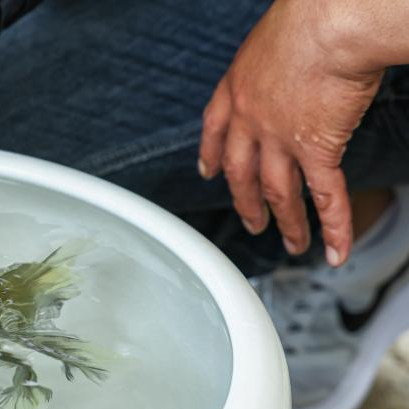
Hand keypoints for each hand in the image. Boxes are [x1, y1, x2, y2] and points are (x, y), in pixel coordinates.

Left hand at [198, 0, 385, 265]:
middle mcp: (250, 121)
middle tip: (252, 224)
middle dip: (246, 203)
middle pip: (242, 174)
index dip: (211, 156)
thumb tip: (289, 68)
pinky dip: (332, 226)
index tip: (208, 174)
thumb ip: (271, 66)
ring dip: (287, 223)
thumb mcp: (270, 39)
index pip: (214, 132)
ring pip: (279, 193)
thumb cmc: (308, 16)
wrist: (330, 23)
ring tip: (293, 244)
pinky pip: (326, 195)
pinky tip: (334, 250)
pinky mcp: (317, 149)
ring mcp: (280, 140)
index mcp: (235, 90)